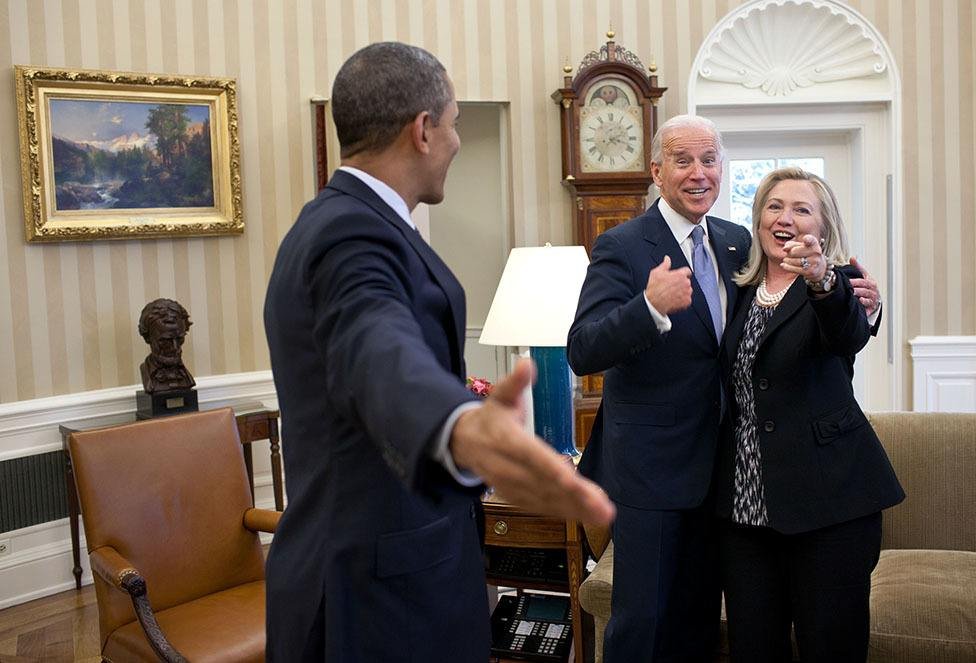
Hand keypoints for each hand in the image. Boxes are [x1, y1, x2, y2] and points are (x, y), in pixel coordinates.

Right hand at [450, 359, 614, 525]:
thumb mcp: (499, 395)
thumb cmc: (489, 418)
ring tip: (603, 514)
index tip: (571, 479)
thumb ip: (514, 382)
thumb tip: (526, 364)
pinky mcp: (518, 497)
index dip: (550, 468)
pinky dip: (567, 513)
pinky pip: (543, 508)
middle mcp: (508, 468)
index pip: (530, 456)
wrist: (464, 443)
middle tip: (603, 507)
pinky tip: (589, 516)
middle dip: (574, 497)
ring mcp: (512, 486)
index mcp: (506, 440)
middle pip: (544, 484)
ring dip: (576, 509)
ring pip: (546, 500)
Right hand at [644, 255, 692, 314]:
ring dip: (683, 291)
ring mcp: (687, 293)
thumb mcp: (656, 272)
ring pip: (688, 290)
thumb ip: (665, 264)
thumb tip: (667, 258)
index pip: (687, 271)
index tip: (679, 276)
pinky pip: (688, 300)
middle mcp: (686, 283)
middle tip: (672, 286)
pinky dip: (683, 300)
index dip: (682, 273)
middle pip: (687, 281)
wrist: (654, 303)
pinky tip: (675, 300)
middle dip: (681, 283)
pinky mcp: (687, 302)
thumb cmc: (655, 289)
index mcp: (680, 274)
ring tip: (673, 294)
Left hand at [782, 234, 825, 280]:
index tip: (805, 239)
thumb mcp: (801, 246)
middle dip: (789, 253)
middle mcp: (816, 252)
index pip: (811, 240)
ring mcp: (814, 262)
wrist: (819, 268)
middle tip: (789, 254)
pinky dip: (786, 266)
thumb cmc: (806, 253)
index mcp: (814, 243)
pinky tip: (783, 265)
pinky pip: (794, 269)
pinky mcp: (810, 271)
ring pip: (793, 261)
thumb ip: (791, 245)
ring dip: (787, 260)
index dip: (807, 239)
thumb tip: (785, 249)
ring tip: (786, 259)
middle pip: (794, 251)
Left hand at [850, 256, 880, 314]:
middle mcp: (873, 291)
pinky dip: (863, 306)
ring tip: (852, 296)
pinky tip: (858, 304)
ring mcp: (872, 300)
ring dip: (859, 297)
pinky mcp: (871, 308)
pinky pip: (867, 307)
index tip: (848, 281)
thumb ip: (858, 268)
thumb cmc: (867, 287)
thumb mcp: (864, 277)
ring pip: (866, 298)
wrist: (874, 300)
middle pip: (864, 290)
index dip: (855, 281)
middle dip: (856, 289)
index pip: (863, 281)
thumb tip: (852, 258)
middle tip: (848, 289)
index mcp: (871, 283)